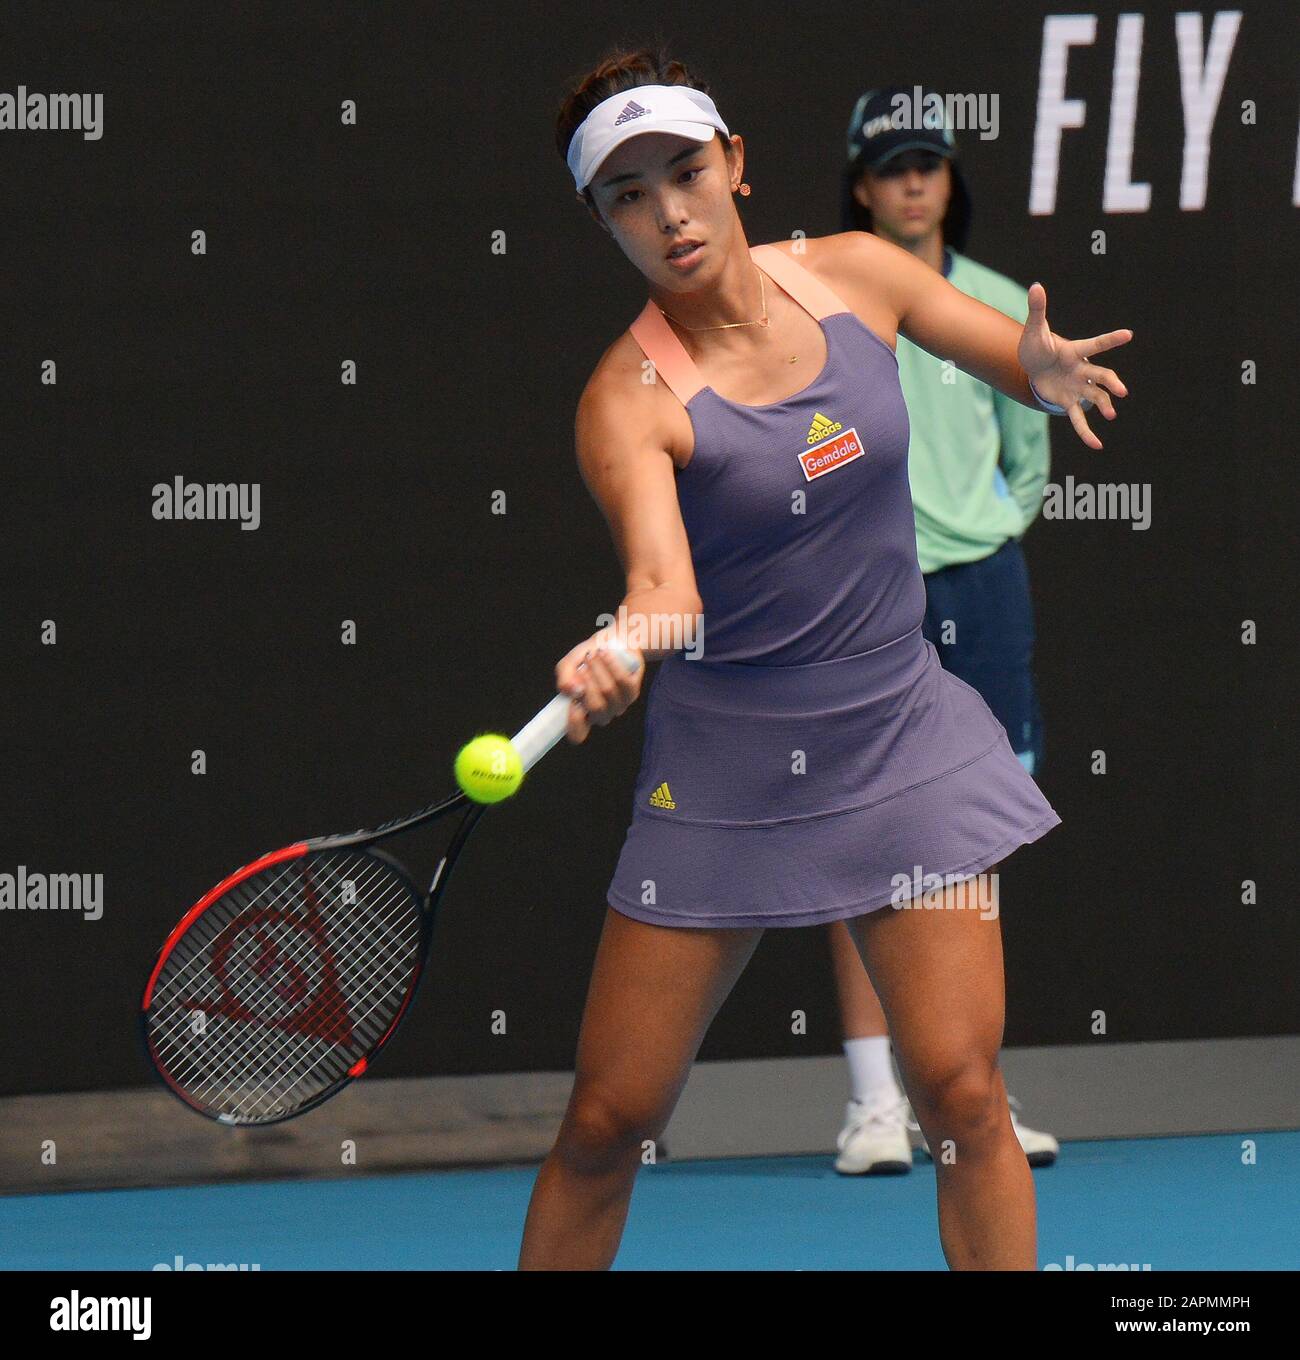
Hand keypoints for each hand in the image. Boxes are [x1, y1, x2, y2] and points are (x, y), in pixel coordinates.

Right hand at [554, 629, 644, 743]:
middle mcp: (600, 714)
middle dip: (588, 680)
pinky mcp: (632, 693)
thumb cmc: (588, 656)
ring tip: (594, 653)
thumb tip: (572, 690)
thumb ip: (564, 677)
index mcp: (581, 712)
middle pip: (595, 706)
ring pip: (608, 691)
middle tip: (584, 664)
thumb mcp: (569, 664)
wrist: (612, 642)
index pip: (577, 734)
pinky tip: (606, 654)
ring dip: (599, 668)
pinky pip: (622, 681)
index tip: (572, 703)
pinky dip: (612, 665)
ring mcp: (618, 705)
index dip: (574, 723)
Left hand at [1019, 281, 1132, 449]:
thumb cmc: (1036, 346)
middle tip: (1121, 391)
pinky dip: (1086, 432)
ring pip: (1095, 397)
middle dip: (1110, 383)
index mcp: (1074, 352)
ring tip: (1110, 415)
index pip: (1094, 345)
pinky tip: (1096, 445)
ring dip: (1104, 405)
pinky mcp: (1068, 402)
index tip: (1128, 334)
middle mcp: (1080, 370)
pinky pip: (1079, 419)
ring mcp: (1077, 387)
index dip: (1110, 340)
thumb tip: (1036, 285)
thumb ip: (1038, 309)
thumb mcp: (1034, 330)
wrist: (1032, 366)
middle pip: (1100, 375)